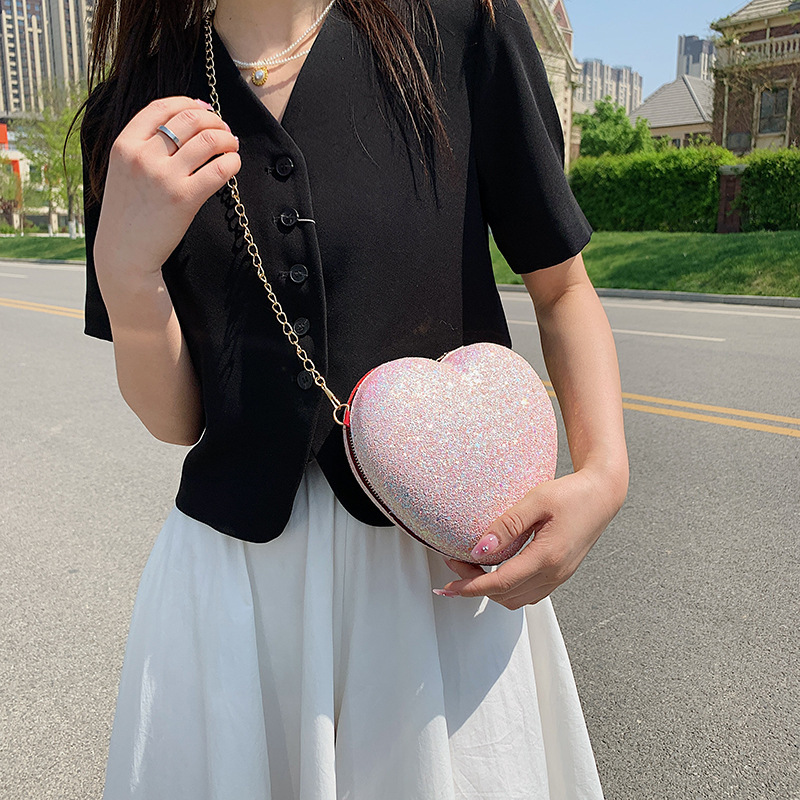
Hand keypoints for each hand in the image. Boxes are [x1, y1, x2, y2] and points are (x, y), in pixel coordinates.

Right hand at [94, 96, 239, 280]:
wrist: (124, 252)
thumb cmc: (128, 213)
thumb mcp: (123, 171)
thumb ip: (144, 147)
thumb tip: (184, 123)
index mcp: (124, 144)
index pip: (161, 107)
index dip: (188, 103)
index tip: (204, 109)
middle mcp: (142, 156)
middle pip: (189, 119)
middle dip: (214, 119)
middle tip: (224, 129)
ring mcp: (163, 176)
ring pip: (208, 140)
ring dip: (227, 138)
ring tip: (232, 145)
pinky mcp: (184, 198)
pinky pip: (218, 170)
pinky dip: (231, 162)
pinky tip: (233, 165)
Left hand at [437, 468, 625, 608]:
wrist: (602, 495)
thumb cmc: (571, 493)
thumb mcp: (536, 500)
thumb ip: (507, 525)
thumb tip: (479, 548)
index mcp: (547, 557)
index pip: (500, 583)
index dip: (470, 587)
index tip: (447, 586)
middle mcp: (554, 574)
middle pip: (505, 595)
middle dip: (474, 586)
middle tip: (453, 562)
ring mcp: (559, 577)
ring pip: (516, 599)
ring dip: (490, 589)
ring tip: (470, 566)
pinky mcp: (560, 574)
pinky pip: (528, 593)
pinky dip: (506, 588)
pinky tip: (494, 570)